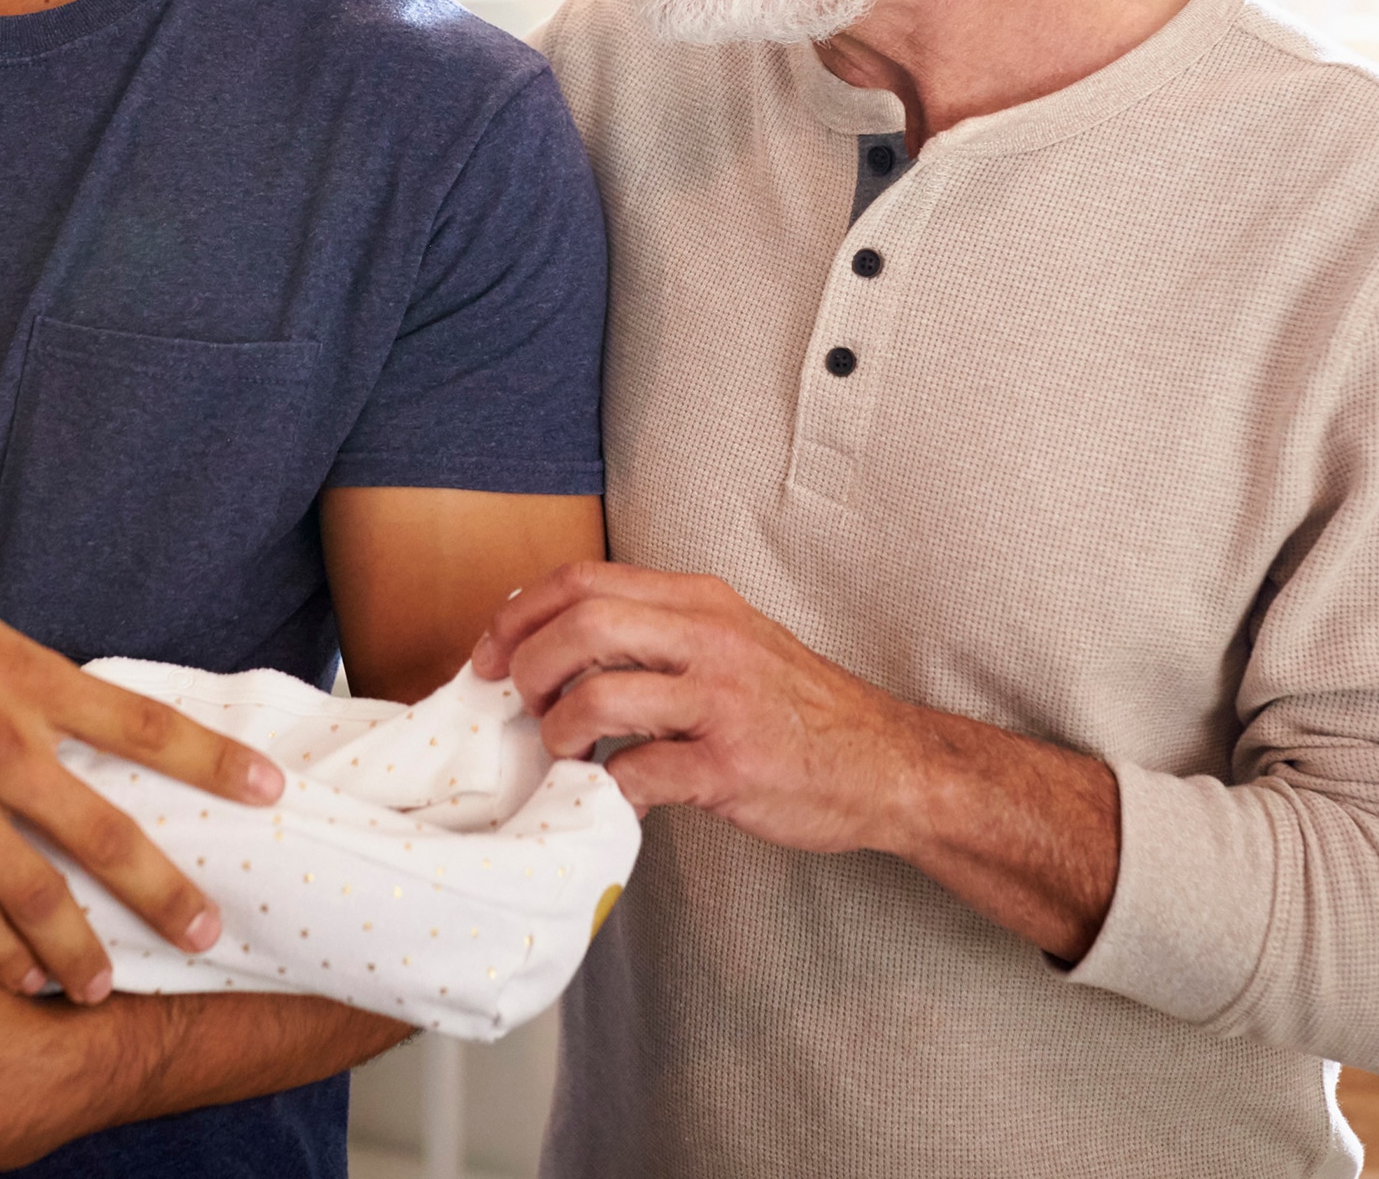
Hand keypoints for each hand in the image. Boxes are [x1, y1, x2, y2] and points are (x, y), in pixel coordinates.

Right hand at [0, 552, 284, 1003]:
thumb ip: (14, 670)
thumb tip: (61, 699)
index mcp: (20, 674)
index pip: (141, 723)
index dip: (212, 761)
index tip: (269, 790)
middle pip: (105, 831)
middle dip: (166, 891)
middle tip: (211, 933)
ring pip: (34, 896)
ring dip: (77, 949)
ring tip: (102, 986)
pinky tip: (18, 978)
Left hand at [476, 562, 1126, 955]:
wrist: (889, 764)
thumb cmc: (799, 710)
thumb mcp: (732, 642)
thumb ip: (658, 635)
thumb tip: (554, 646)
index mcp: (702, 601)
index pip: (582, 580)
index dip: (517, 615)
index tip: (489, 654)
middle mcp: (710, 639)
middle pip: (579, 626)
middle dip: (524, 668)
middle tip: (516, 705)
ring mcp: (721, 703)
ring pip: (596, 700)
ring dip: (557, 734)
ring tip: (563, 755)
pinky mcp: (731, 766)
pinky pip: (637, 775)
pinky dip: (607, 792)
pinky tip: (613, 798)